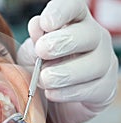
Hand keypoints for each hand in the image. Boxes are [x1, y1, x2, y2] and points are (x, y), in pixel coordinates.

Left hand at [17, 0, 118, 122]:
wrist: (51, 100)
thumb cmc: (42, 68)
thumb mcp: (32, 54)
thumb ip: (34, 41)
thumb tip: (37, 25)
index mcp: (74, 23)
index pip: (74, 7)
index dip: (61, 12)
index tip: (45, 23)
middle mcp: (93, 38)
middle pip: (88, 34)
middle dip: (63, 42)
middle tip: (41, 52)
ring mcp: (103, 62)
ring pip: (95, 64)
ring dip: (65, 73)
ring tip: (44, 79)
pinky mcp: (105, 87)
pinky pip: (94, 89)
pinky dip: (70, 92)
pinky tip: (52, 93)